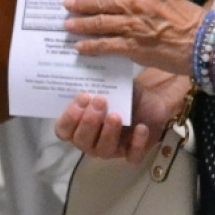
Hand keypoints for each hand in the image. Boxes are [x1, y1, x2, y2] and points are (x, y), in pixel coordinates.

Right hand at [55, 69, 191, 164]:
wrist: (151, 100)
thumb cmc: (122, 93)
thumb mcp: (108, 83)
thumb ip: (94, 80)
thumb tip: (83, 56)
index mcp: (79, 125)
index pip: (63, 130)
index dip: (70, 117)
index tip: (83, 97)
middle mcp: (91, 141)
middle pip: (81, 141)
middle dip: (89, 122)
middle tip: (100, 101)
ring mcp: (112, 149)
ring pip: (103, 151)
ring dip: (108, 133)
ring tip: (116, 115)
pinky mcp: (132, 154)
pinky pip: (131, 157)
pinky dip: (136, 144)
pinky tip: (140, 127)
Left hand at [60, 0, 204, 75]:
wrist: (205, 43)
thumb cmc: (188, 20)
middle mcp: (137, 1)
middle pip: (101, 0)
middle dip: (81, 2)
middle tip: (67, 3)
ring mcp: (134, 24)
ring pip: (100, 22)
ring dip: (81, 24)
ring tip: (68, 25)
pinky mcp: (134, 46)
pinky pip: (105, 45)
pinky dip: (91, 46)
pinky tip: (80, 46)